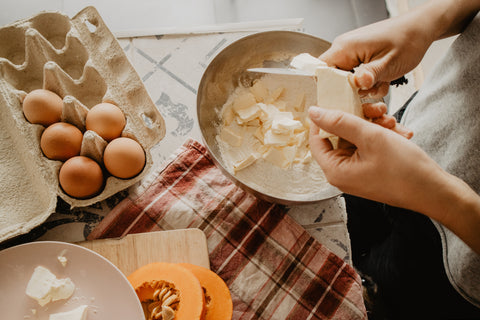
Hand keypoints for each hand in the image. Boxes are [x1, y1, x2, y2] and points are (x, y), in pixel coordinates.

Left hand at [308, 106, 479, 253]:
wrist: (435, 191)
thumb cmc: (403, 169)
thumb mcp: (370, 137)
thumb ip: (340, 122)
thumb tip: (314, 112)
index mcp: (335, 170)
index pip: (316, 139)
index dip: (324, 118)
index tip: (336, 101)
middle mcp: (342, 173)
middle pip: (338, 137)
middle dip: (357, 120)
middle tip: (376, 110)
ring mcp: (357, 172)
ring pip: (356, 139)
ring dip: (373, 126)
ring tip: (391, 121)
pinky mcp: (370, 170)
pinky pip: (368, 147)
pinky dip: (380, 136)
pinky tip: (397, 131)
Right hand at [320, 15, 432, 97]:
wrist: (421, 29)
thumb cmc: (407, 39)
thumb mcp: (389, 62)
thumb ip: (370, 74)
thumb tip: (357, 83)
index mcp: (345, 47)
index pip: (321, 71)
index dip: (329, 88)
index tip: (344, 97)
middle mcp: (344, 49)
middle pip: (334, 79)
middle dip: (351, 91)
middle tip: (370, 90)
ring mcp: (352, 54)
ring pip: (347, 81)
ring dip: (363, 88)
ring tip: (381, 82)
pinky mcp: (360, 58)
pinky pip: (356, 77)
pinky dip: (369, 84)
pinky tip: (382, 80)